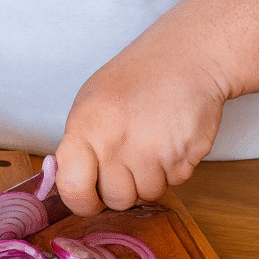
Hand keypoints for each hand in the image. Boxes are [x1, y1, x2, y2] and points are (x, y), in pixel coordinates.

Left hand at [54, 32, 226, 216]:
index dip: (81, 202)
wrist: (188, 56)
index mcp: (88, 126)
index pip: (73, 188)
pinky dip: (174, 168)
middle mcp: (119, 141)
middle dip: (123, 188)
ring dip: (150, 178)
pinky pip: (176, 182)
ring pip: (148, 194)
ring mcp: (155, 151)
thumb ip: (78, 144)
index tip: (89, 199)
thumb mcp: (90, 102)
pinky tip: (171, 138)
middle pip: (117, 199)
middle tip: (128, 161)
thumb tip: (71, 185)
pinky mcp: (186, 155)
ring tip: (152, 143)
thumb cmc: (135, 79)